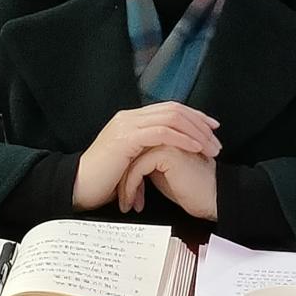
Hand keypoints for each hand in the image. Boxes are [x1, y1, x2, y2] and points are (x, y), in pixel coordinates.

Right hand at [72, 103, 219, 211]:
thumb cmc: (104, 179)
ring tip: (210, 147)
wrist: (79, 186)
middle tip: (217, 140)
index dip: (194, 116)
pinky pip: (162, 133)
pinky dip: (182, 138)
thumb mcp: (130, 159)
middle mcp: (130, 117)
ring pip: (171, 118)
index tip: (213, 128)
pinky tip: (194, 147)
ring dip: (195, 132)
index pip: (170, 109)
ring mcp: (128, 125)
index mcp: (131, 119)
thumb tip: (172, 151)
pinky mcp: (127, 138)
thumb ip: (147, 149)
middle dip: (199, 123)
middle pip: (174, 109)